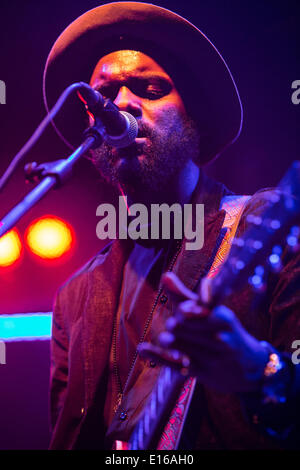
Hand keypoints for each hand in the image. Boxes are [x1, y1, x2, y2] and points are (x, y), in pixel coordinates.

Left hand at [141, 272, 268, 392]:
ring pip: (177, 344)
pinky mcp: (201, 373)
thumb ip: (185, 295)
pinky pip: (174, 364)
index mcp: (223, 318)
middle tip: (177, 325)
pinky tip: (143, 349)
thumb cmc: (226, 331)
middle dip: (176, 324)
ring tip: (168, 339)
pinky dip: (157, 355)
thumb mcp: (212, 311)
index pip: (200, 313)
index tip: (183, 310)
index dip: (188, 311)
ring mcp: (211, 358)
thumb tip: (165, 275)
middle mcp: (219, 338)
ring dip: (168, 340)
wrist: (252, 368)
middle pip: (182, 326)